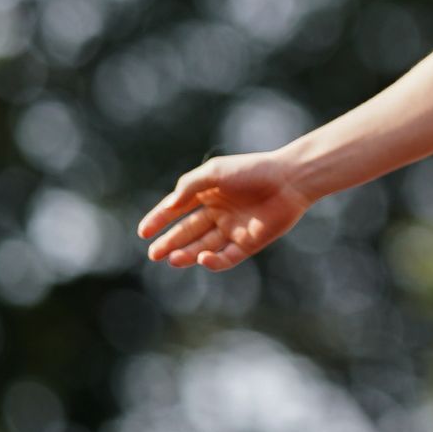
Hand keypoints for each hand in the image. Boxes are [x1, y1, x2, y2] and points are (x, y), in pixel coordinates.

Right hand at [136, 149, 316, 270]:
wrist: (289, 180)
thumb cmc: (252, 171)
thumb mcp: (215, 172)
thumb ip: (189, 186)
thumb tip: (170, 205)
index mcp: (209, 193)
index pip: (177, 209)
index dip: (159, 220)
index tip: (142, 232)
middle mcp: (218, 213)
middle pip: (188, 232)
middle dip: (170, 243)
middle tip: (153, 254)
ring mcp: (233, 229)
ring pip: (203, 246)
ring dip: (186, 254)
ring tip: (172, 259)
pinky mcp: (248, 244)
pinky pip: (226, 257)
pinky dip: (213, 261)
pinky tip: (202, 258)